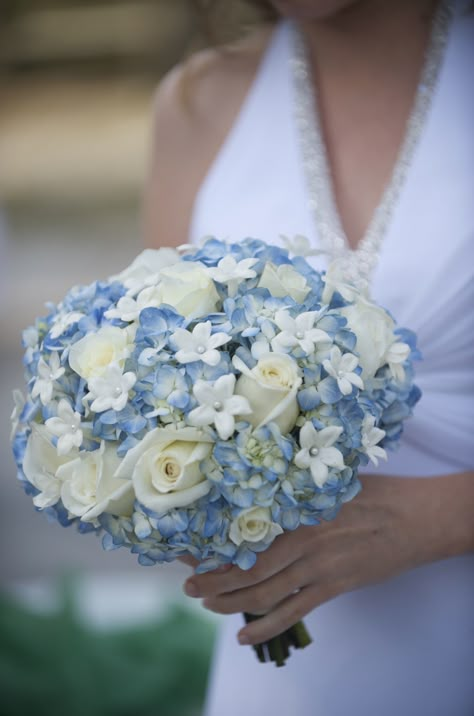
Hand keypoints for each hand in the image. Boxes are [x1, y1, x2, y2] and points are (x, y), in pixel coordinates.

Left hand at [183, 472, 473, 644]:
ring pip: (264, 593)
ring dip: (231, 603)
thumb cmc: (373, 493)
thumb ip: (295, 494)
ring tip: (207, 605)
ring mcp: (318, 567)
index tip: (191, 550)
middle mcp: (302, 540)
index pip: (245, 533)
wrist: (415, 517)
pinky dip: (267, 627)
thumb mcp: (327, 484)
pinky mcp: (335, 586)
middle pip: (247, 568)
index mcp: (297, 511)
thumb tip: (260, 494)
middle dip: (214, 580)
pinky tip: (245, 637)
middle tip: (190, 586)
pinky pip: (294, 612)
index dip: (215, 546)